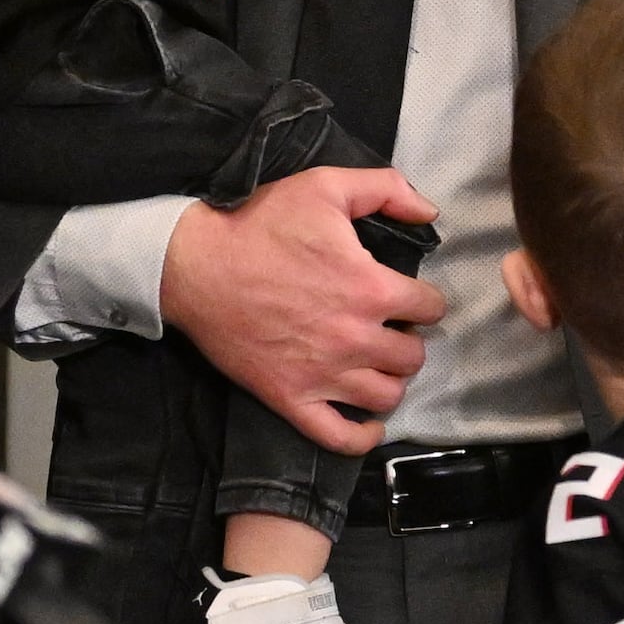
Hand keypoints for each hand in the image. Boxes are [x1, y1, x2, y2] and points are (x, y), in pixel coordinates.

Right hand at [158, 166, 442, 455]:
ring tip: (374, 363)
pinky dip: (362, 435)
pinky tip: (367, 421)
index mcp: (370, 289)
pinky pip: (341, 437)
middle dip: (407, 341)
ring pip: (386, 397)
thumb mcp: (324, 186)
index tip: (408, 296)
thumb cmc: (259, 224)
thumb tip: (429, 211)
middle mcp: (355, 339)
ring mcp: (324, 374)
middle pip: (412, 357)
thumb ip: (386, 189)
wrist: (194, 266)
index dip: (423, 299)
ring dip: (388, 380)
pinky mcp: (291, 398)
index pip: (430, 308)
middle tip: (388, 329)